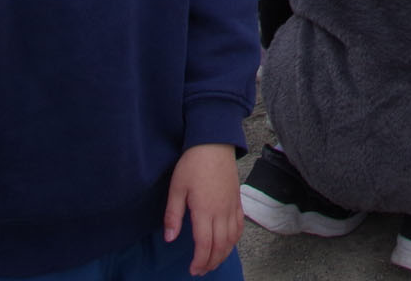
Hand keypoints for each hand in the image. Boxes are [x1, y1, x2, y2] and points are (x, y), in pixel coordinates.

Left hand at [164, 144, 241, 274]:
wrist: (214, 143)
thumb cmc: (192, 164)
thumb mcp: (176, 188)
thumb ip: (173, 215)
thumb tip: (170, 238)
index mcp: (205, 210)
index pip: (204, 244)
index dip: (200, 260)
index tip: (193, 269)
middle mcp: (221, 211)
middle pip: (220, 245)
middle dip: (211, 262)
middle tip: (201, 270)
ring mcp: (232, 206)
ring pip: (232, 239)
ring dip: (223, 254)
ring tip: (213, 262)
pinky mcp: (237, 200)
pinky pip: (239, 226)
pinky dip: (234, 240)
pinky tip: (228, 244)